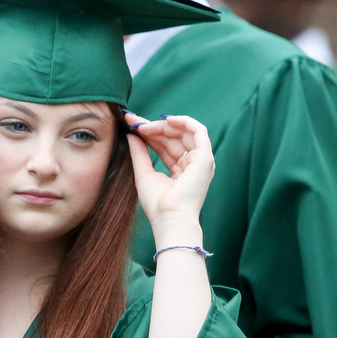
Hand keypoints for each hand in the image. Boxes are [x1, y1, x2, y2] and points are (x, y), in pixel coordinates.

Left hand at [125, 113, 214, 244]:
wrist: (169, 217)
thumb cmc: (158, 204)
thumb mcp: (143, 173)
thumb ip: (139, 153)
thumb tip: (131, 134)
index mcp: (180, 170)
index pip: (165, 145)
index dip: (149, 133)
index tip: (131, 125)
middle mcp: (192, 164)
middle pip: (173, 137)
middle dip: (153, 127)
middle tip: (133, 122)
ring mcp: (200, 160)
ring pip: (183, 132)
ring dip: (163, 125)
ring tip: (143, 126)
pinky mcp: (205, 157)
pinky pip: (198, 131)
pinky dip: (184, 122)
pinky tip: (166, 119)